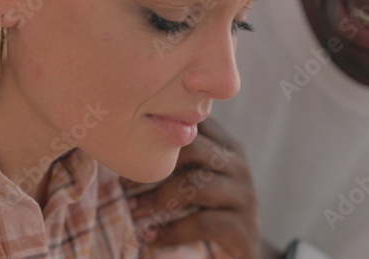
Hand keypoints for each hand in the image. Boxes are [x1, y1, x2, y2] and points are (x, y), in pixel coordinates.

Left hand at [125, 117, 278, 258]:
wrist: (240, 255)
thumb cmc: (208, 211)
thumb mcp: (196, 181)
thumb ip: (178, 159)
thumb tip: (127, 145)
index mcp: (226, 147)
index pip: (195, 124)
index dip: (161, 129)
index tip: (129, 146)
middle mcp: (239, 166)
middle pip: (193, 148)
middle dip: (154, 166)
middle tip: (124, 183)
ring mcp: (244, 197)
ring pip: (196, 185)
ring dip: (157, 199)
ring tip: (133, 211)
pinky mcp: (243, 228)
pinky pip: (202, 223)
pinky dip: (172, 231)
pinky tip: (153, 236)